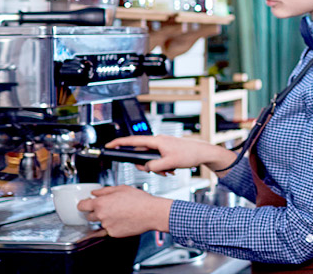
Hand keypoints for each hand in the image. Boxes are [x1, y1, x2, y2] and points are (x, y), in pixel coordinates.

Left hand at [75, 186, 171, 237]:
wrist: (151, 213)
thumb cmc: (139, 200)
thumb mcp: (121, 188)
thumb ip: (104, 191)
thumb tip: (95, 192)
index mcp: (101, 203)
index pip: (82, 206)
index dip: (83, 204)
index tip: (85, 204)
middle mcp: (101, 216)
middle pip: (89, 216)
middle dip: (95, 212)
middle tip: (108, 208)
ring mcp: (107, 226)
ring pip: (101, 223)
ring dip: (106, 219)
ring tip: (120, 213)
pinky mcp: (114, 233)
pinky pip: (109, 230)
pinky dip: (114, 226)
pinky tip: (123, 220)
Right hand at [107, 135, 226, 172]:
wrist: (203, 153)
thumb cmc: (189, 154)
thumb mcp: (169, 163)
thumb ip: (154, 167)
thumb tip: (146, 168)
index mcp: (156, 141)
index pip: (133, 141)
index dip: (119, 143)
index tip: (109, 145)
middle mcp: (157, 142)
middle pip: (141, 155)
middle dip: (146, 166)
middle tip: (156, 171)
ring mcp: (162, 146)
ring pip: (150, 160)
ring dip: (157, 168)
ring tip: (168, 171)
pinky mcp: (166, 151)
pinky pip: (158, 160)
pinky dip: (162, 167)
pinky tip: (171, 170)